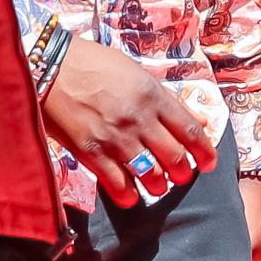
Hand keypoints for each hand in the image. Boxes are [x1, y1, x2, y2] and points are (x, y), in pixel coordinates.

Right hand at [41, 41, 214, 205]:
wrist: (51, 67)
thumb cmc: (95, 65)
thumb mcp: (137, 74)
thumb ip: (167, 100)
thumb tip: (197, 120)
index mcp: (154, 96)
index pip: (190, 131)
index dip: (205, 152)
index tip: (209, 163)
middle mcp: (139, 119)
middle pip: (175, 158)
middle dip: (183, 173)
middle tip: (181, 176)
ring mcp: (115, 138)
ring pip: (150, 175)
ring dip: (158, 185)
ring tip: (157, 186)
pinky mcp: (91, 152)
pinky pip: (117, 183)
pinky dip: (128, 195)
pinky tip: (131, 196)